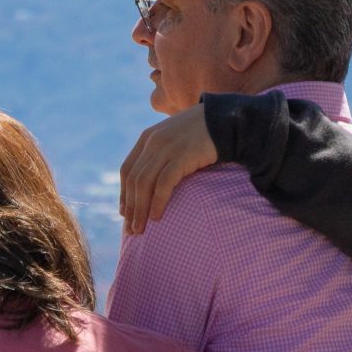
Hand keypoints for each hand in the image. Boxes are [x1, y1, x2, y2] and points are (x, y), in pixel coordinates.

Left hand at [117, 104, 217, 233]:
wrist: (228, 121)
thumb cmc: (204, 135)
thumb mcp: (177, 140)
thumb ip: (163, 154)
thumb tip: (155, 182)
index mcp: (148, 137)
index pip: (127, 170)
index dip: (124, 194)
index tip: (125, 214)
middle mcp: (153, 141)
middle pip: (133, 179)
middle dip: (130, 207)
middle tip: (131, 230)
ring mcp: (167, 147)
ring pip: (144, 183)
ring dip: (140, 209)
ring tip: (140, 230)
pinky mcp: (182, 155)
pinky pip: (164, 183)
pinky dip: (157, 202)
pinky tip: (157, 217)